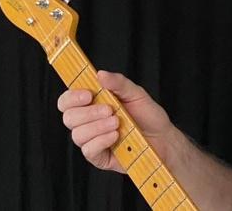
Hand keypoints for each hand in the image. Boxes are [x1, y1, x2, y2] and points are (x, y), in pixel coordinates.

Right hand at [58, 70, 175, 172]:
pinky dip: (101, 141)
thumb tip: (100, 74)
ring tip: (117, 123)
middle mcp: (88, 123)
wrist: (164, 138)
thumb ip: (119, 83)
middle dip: (88, 113)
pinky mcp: (99, 157)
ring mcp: (92, 140)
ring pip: (77, 135)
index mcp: (93, 105)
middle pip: (69, 117)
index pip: (67, 101)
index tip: (88, 95)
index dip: (72, 97)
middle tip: (110, 110)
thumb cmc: (148, 116)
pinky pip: (89, 150)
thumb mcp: (136, 94)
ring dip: (97, 127)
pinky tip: (115, 136)